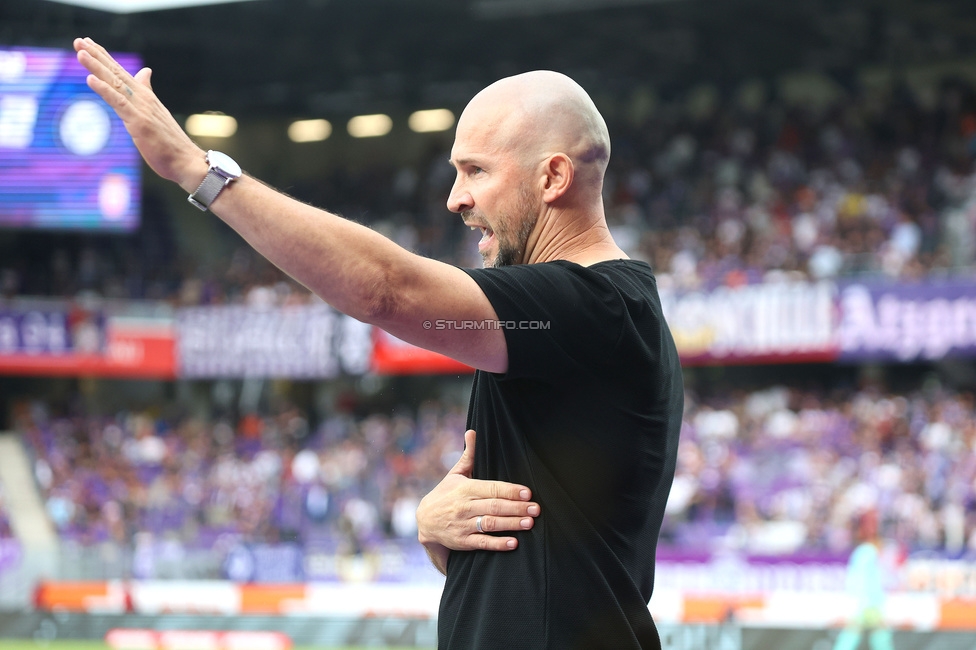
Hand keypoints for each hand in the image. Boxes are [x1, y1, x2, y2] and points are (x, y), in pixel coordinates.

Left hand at [73, 37, 206, 191]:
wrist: (186, 161)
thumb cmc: (170, 143)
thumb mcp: (156, 113)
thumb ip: (147, 91)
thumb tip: (145, 72)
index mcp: (145, 97)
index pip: (121, 72)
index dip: (104, 57)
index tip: (87, 42)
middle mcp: (143, 98)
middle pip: (116, 73)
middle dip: (96, 56)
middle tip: (78, 40)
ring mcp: (141, 109)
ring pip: (115, 83)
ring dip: (96, 67)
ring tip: (80, 53)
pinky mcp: (139, 122)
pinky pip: (118, 103)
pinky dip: (104, 90)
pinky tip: (90, 79)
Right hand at [416, 429, 539, 573]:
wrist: (424, 521)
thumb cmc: (445, 494)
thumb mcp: (455, 474)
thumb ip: (469, 456)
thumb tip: (472, 432)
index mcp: (465, 488)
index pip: (491, 488)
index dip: (510, 491)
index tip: (527, 492)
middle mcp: (465, 506)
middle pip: (494, 506)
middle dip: (516, 508)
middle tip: (536, 509)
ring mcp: (463, 525)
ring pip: (490, 524)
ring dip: (511, 524)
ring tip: (529, 523)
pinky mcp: (463, 541)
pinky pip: (482, 543)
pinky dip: (498, 543)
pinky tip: (513, 543)